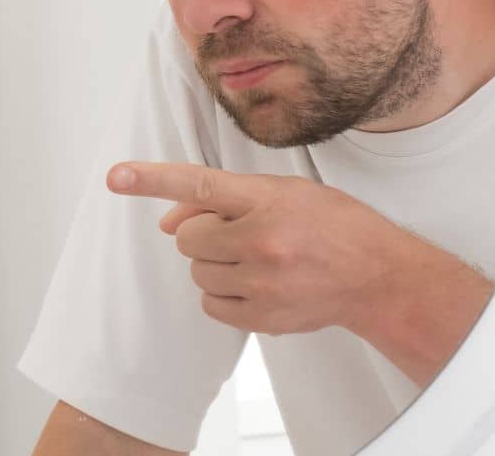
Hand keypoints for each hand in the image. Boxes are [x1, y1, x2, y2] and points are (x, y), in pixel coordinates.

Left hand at [108, 161, 408, 336]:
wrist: (378, 277)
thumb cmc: (332, 226)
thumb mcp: (283, 192)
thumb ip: (223, 199)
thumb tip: (167, 220)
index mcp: (268, 200)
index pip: (199, 183)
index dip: (152, 179)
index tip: (116, 177)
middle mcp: (262, 241)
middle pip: (188, 237)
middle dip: (203, 233)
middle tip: (239, 233)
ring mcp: (262, 283)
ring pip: (196, 271)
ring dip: (214, 263)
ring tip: (255, 258)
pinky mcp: (263, 318)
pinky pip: (211, 304)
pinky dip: (224, 293)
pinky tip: (257, 283)